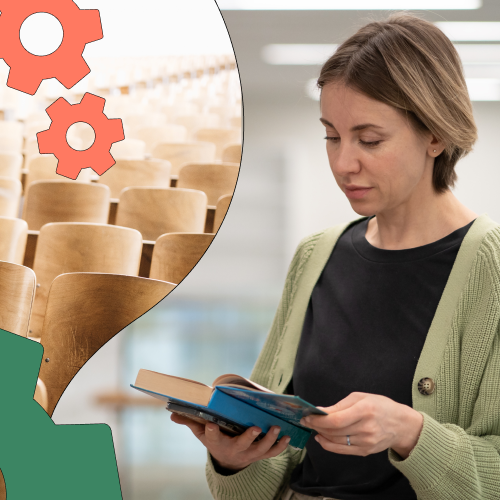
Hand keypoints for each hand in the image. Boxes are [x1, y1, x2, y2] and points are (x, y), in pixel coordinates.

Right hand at [170, 412, 290, 471]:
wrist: (229, 460)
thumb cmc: (216, 440)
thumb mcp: (201, 433)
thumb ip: (189, 422)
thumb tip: (171, 414)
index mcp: (217, 442)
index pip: (211, 437)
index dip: (211, 431)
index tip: (211, 424)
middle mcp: (234, 449)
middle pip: (242, 445)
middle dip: (249, 437)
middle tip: (256, 427)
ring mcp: (249, 453)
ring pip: (260, 449)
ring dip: (270, 440)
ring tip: (276, 428)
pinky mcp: (261, 455)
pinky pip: (272, 453)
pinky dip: (280, 447)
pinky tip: (287, 437)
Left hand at [299, 392, 422, 458]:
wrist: (402, 425)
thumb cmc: (380, 406)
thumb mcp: (361, 397)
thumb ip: (339, 405)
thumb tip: (320, 411)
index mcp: (364, 410)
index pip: (335, 420)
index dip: (318, 420)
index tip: (307, 415)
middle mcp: (365, 428)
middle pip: (333, 431)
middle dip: (316, 426)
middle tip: (305, 420)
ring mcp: (366, 442)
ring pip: (336, 441)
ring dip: (321, 434)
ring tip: (313, 427)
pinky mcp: (365, 451)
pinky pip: (342, 450)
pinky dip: (328, 445)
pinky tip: (321, 438)